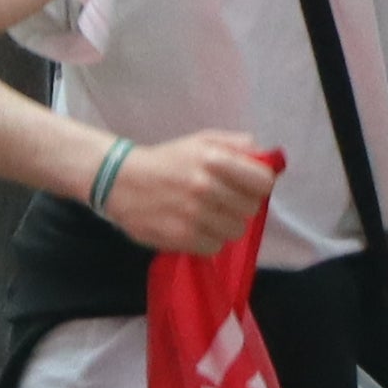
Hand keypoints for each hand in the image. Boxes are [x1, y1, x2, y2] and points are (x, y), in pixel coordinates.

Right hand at [103, 131, 281, 253]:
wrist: (121, 181)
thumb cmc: (166, 160)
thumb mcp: (201, 141)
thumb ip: (237, 144)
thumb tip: (266, 158)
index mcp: (214, 158)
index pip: (263, 182)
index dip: (258, 186)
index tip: (247, 186)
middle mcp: (206, 186)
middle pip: (251, 209)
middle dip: (239, 205)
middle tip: (222, 200)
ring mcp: (195, 214)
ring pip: (235, 230)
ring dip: (224, 224)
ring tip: (206, 214)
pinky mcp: (182, 237)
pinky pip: (214, 246)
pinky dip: (207, 239)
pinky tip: (192, 226)